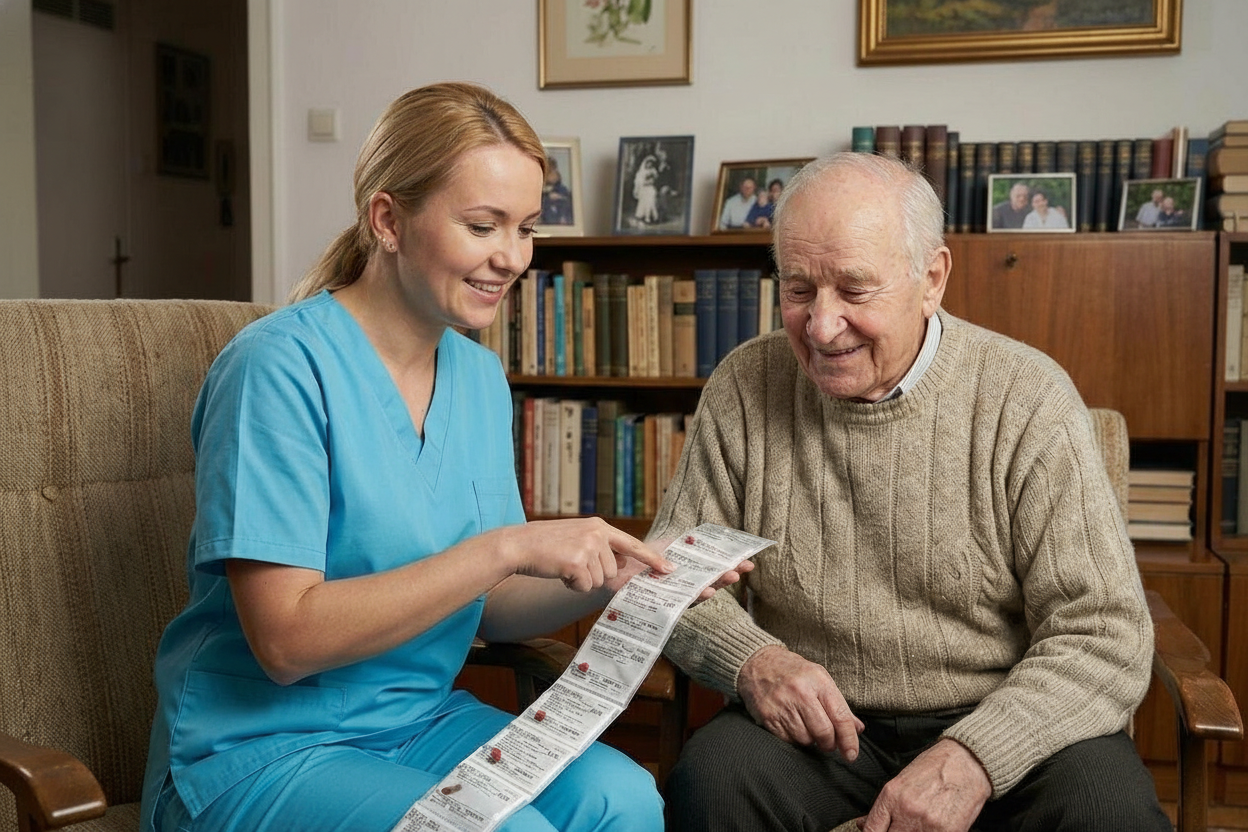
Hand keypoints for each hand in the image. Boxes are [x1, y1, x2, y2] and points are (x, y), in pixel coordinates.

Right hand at [503, 517, 671, 592]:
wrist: (519, 545)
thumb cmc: (546, 546)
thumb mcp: (577, 539)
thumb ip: (601, 549)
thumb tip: (622, 566)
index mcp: (599, 527)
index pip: (632, 544)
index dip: (652, 559)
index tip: (669, 569)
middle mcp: (597, 534)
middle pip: (613, 571)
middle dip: (594, 575)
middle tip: (572, 565)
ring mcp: (588, 547)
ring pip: (599, 581)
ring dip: (582, 581)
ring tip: (564, 566)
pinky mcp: (577, 561)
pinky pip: (585, 587)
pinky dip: (572, 586)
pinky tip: (559, 572)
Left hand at [642, 536, 753, 603]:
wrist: (614, 571)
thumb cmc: (637, 560)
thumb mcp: (661, 547)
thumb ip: (679, 546)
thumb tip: (699, 542)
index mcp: (687, 570)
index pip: (713, 569)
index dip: (730, 566)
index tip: (748, 562)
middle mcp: (683, 584)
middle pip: (711, 581)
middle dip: (728, 575)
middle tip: (743, 569)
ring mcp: (675, 594)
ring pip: (699, 591)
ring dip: (716, 585)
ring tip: (730, 578)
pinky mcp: (663, 602)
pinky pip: (681, 601)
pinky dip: (694, 596)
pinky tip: (706, 590)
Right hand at [737, 645, 863, 759]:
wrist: (757, 663)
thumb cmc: (793, 672)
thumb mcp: (820, 679)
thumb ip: (839, 705)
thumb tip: (857, 729)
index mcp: (818, 681)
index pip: (840, 717)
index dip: (849, 740)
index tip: (851, 754)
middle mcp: (800, 693)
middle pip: (823, 732)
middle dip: (829, 744)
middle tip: (828, 742)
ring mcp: (782, 705)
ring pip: (805, 739)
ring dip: (810, 740)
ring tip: (806, 727)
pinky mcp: (768, 716)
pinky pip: (787, 740)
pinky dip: (793, 739)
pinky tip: (792, 727)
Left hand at [857, 739, 990, 831]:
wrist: (967, 763)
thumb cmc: (933, 769)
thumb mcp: (901, 782)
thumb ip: (882, 807)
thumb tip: (863, 824)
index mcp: (892, 796)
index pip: (872, 830)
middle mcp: (908, 811)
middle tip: (897, 828)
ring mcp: (928, 824)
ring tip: (913, 827)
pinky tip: (927, 829)